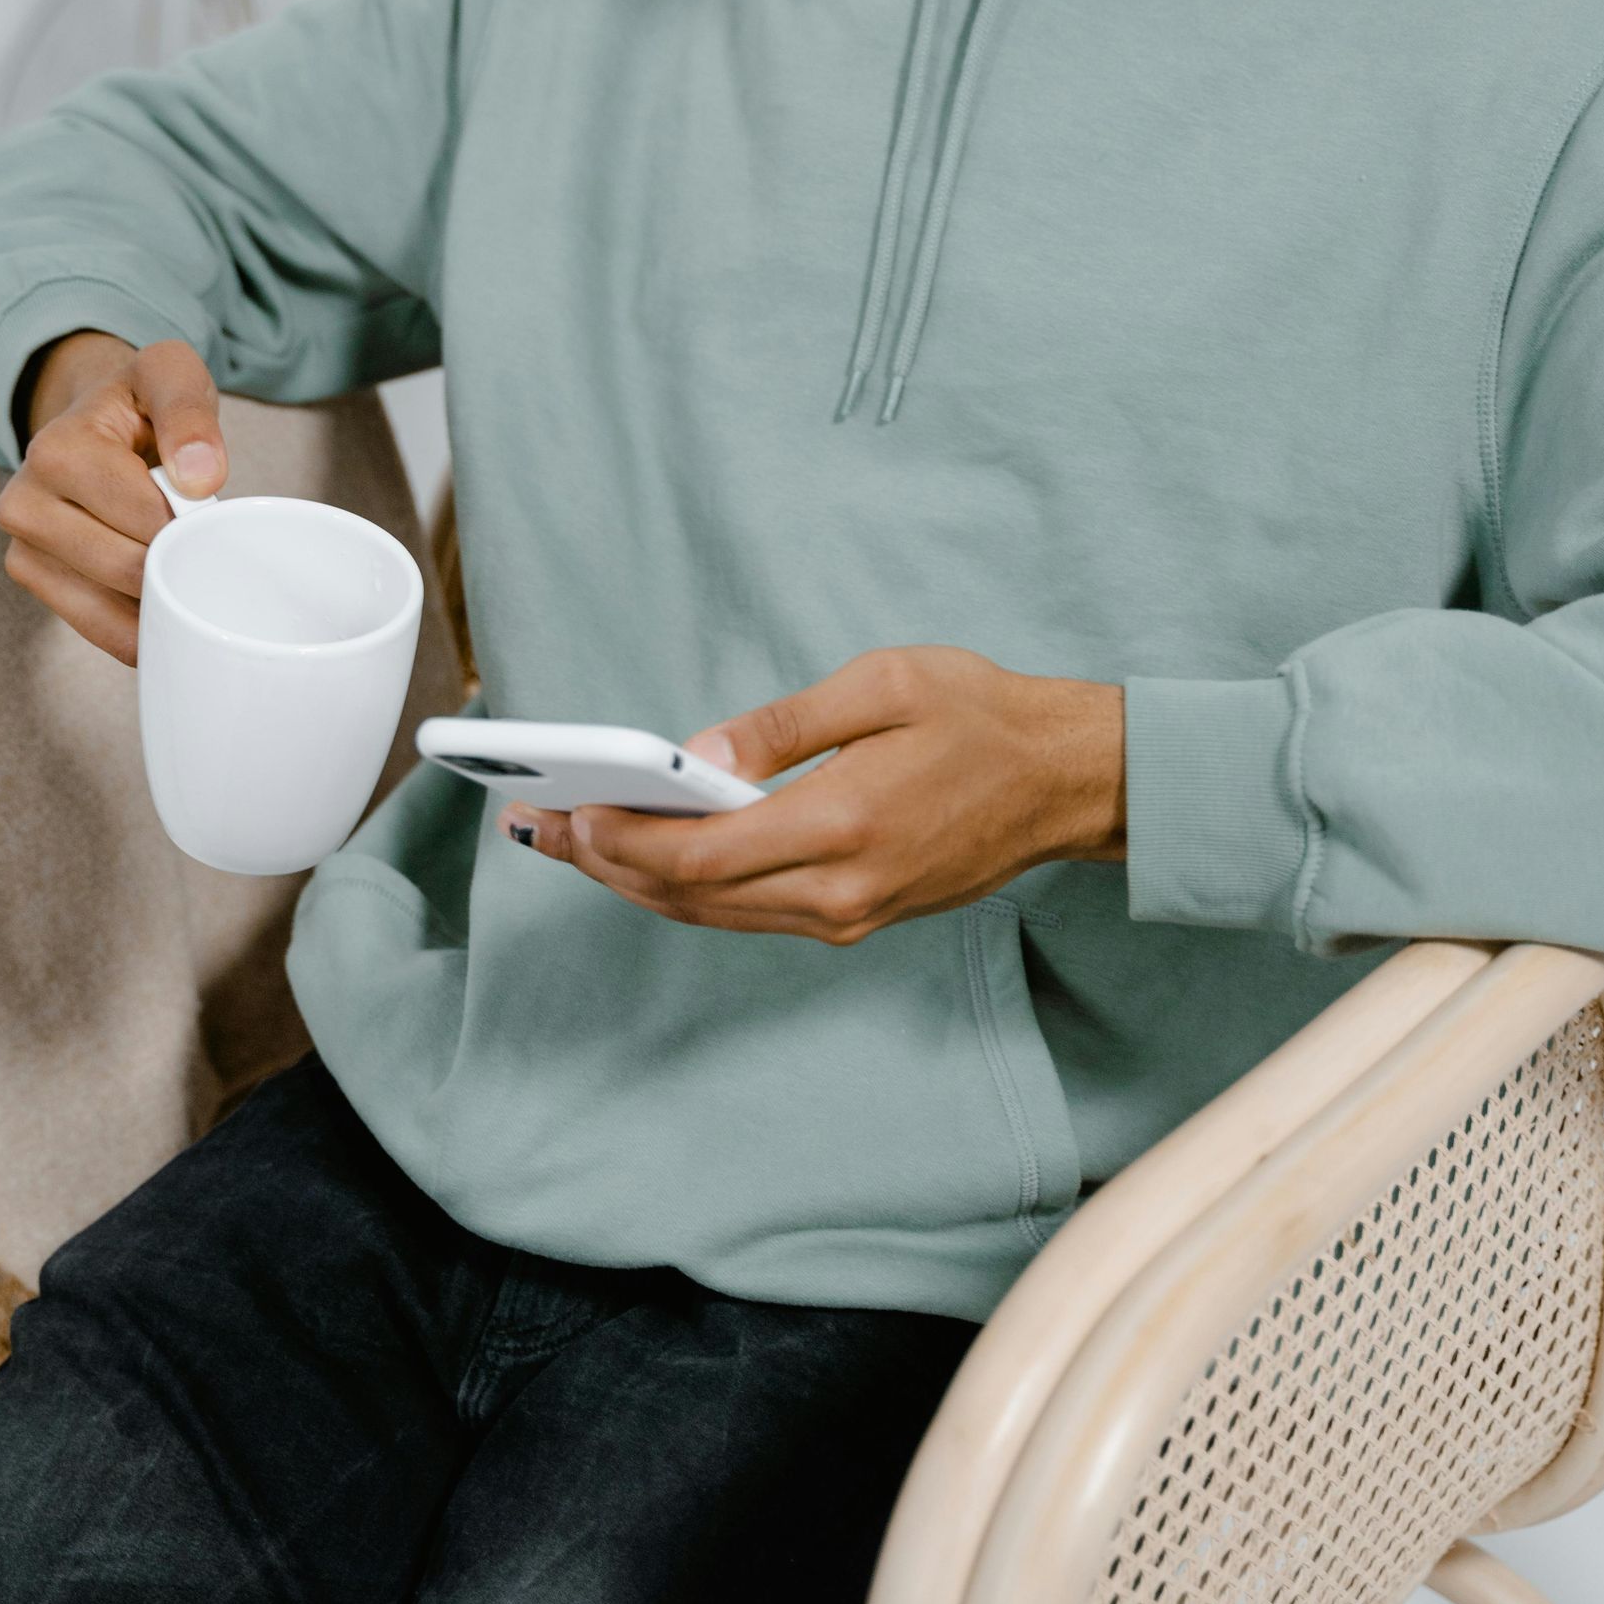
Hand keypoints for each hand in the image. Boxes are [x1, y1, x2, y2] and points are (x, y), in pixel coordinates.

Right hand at [0, 331, 227, 663]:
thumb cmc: (140, 402)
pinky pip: (95, 628)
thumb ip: (189, 413)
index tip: (208, 508)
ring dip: (160, 599)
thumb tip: (200, 478)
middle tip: (200, 538)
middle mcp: (23, 502)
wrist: (100, 420)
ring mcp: (21, 547)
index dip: (191, 522)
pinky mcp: (31, 578)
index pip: (145, 517)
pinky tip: (162, 604)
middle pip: (126, 568)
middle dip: (176, 561)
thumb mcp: (171, 376)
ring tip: (183, 566)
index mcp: (57, 450)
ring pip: (110, 607)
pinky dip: (138, 627)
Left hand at [497, 646, 1124, 944]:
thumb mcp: (882, 684)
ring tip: (569, 843)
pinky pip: (748, 914)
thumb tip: (692, 756)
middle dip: (606, 862)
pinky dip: (687, 890)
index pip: (700, 854)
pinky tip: (646, 858)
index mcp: (842, 825)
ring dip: (635, 882)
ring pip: (714, 914)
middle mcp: (839, 890)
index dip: (620, 840)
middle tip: (538, 825)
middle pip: (691, 896)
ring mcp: (848, 915)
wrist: (1065, 782)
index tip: (563, 811)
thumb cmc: (979, 716)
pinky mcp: (856, 919)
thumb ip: (782, 726)